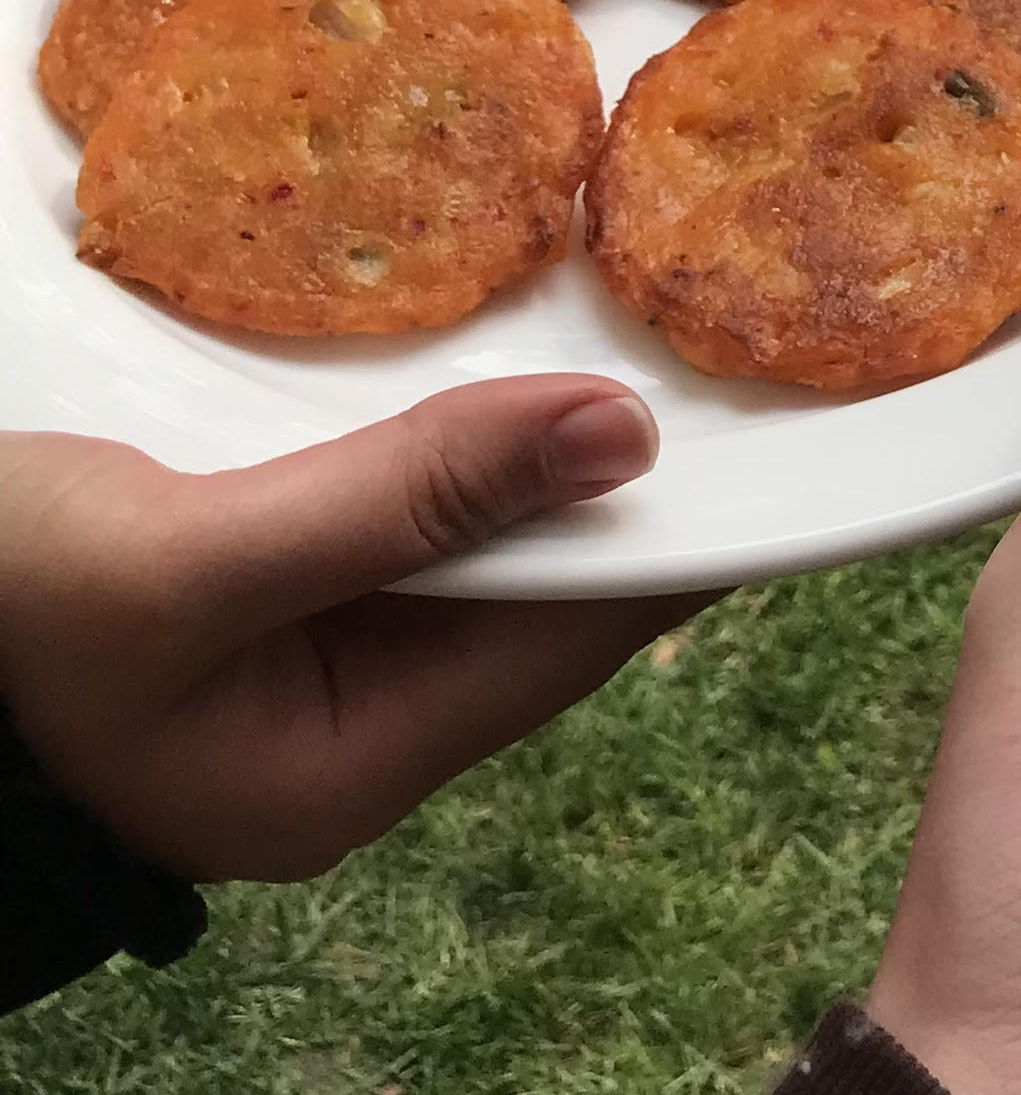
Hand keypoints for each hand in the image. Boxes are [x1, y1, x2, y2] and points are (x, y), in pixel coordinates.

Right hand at [0, 375, 707, 881]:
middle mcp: (344, 731)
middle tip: (690, 339)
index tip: (768, 427)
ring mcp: (297, 662)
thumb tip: (619, 439)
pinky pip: (384, 521)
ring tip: (610, 329)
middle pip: (532, 594)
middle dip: (597, 476)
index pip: (577, 640)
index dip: (674, 530)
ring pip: (462, 546)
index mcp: (344, 765)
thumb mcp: (178, 555)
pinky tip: (471, 363)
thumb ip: (401, 501)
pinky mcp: (252, 593)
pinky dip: (430, 447)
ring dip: (515, 449)